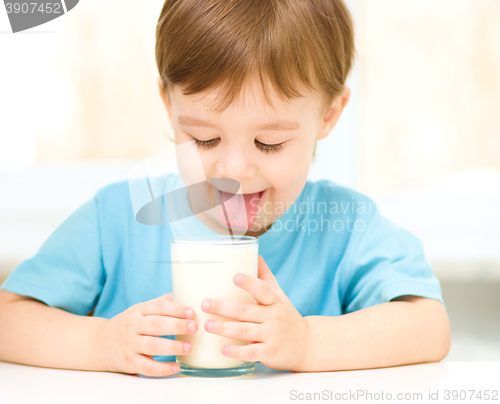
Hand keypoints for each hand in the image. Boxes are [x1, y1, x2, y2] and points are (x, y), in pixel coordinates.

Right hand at [97, 292, 197, 376]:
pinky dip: (162, 369)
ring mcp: (130, 345)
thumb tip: (188, 292)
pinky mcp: (129, 363)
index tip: (191, 312)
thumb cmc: (130, 324)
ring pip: (151, 346)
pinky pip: (146, 367)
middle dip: (176, 325)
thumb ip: (163, 302)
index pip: (158, 306)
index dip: (175, 308)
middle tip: (194, 327)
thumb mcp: (141, 309)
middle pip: (155, 325)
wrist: (100, 343)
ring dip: (172, 347)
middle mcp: (133, 326)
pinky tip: (176, 367)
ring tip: (189, 347)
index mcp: (139, 310)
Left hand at [201, 256, 308, 370]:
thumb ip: (265, 276)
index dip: (249, 283)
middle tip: (204, 304)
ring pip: (244, 331)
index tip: (235, 276)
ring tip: (206, 325)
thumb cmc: (285, 315)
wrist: (306, 344)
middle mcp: (273, 317)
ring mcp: (272, 336)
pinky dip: (236, 352)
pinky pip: (251, 353)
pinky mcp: (269, 353)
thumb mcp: (279, 295)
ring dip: (224, 328)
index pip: (263, 289)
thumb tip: (255, 254)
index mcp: (274, 301)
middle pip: (245, 311)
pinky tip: (222, 349)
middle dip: (223, 307)